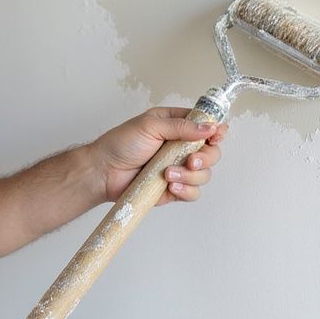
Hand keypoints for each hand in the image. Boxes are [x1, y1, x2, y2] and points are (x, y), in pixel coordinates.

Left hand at [93, 106, 227, 204]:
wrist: (103, 172)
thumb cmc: (121, 144)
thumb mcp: (151, 125)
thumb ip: (181, 126)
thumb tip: (209, 127)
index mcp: (176, 126)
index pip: (206, 127)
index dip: (216, 132)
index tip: (215, 136)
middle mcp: (180, 147)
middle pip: (212, 153)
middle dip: (205, 158)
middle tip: (190, 160)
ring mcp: (178, 168)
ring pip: (204, 174)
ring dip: (190, 175)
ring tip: (168, 174)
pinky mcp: (173, 188)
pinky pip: (193, 192)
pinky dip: (186, 190)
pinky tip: (170, 185)